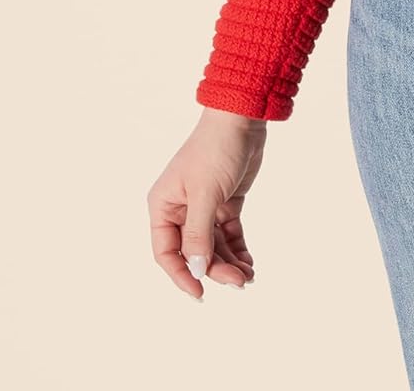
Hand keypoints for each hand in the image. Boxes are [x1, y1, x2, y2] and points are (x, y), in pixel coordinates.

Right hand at [147, 108, 267, 299]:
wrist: (242, 119)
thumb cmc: (216, 149)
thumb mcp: (205, 193)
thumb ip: (199, 233)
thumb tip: (196, 269)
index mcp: (164, 206)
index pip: (166, 252)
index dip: (181, 275)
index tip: (200, 294)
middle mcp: (181, 209)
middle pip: (194, 252)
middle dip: (215, 268)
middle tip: (239, 281)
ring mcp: (204, 207)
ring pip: (214, 246)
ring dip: (229, 263)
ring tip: (248, 276)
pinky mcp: (226, 203)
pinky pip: (228, 234)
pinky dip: (238, 249)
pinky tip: (249, 263)